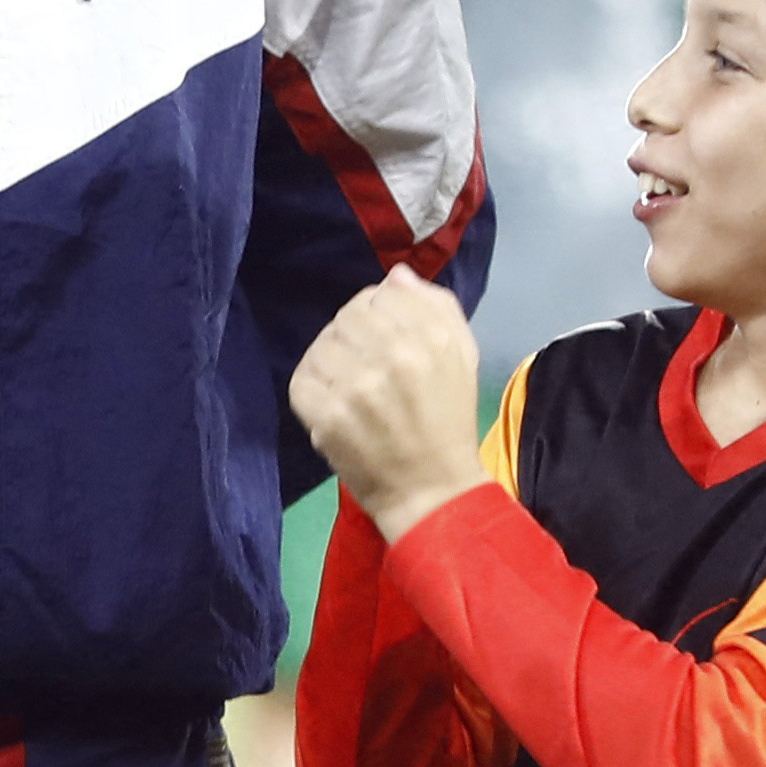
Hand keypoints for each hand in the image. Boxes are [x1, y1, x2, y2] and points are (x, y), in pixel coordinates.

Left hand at [288, 271, 490, 538]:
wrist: (433, 490)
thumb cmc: (449, 420)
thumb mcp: (462, 356)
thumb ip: (436, 307)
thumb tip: (397, 276)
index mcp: (432, 338)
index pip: (380, 296)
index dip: (376, 314)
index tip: (382, 339)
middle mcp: (395, 356)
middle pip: (347, 316)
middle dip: (352, 336)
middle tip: (364, 365)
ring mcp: (357, 388)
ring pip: (322, 344)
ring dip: (330, 360)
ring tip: (348, 384)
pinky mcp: (328, 417)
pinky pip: (302, 379)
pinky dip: (312, 387)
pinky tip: (332, 401)